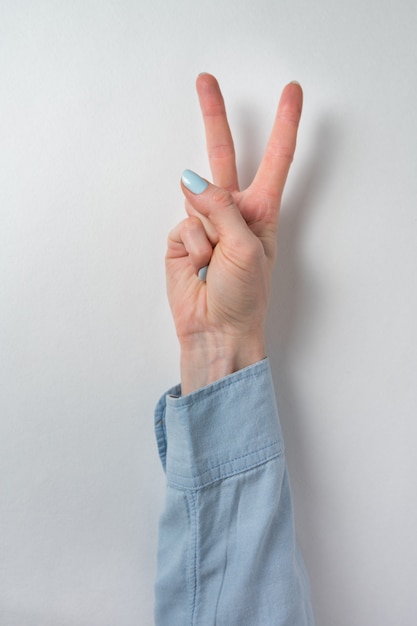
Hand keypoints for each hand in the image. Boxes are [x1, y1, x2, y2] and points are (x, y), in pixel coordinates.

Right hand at [166, 74, 302, 393]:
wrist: (216, 331)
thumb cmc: (244, 297)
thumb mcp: (245, 248)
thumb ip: (220, 208)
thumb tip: (191, 179)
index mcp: (261, 212)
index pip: (274, 160)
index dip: (284, 125)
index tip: (291, 93)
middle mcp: (233, 211)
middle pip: (223, 154)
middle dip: (214, 117)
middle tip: (205, 81)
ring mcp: (205, 223)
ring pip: (196, 198)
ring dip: (206, 230)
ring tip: (213, 262)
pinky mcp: (181, 237)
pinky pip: (181, 224)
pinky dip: (190, 246)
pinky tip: (197, 266)